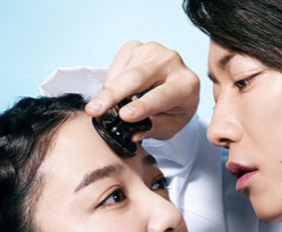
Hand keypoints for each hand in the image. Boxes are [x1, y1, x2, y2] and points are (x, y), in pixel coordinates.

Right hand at [85, 41, 199, 141]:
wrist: (174, 88)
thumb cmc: (173, 109)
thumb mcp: (169, 127)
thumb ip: (152, 129)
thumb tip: (133, 134)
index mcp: (186, 84)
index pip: (161, 96)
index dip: (142, 106)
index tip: (124, 116)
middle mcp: (172, 62)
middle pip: (137, 77)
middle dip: (113, 95)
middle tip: (94, 110)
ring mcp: (154, 50)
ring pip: (124, 71)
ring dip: (111, 90)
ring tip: (107, 106)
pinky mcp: (138, 46)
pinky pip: (117, 63)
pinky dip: (111, 80)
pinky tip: (115, 90)